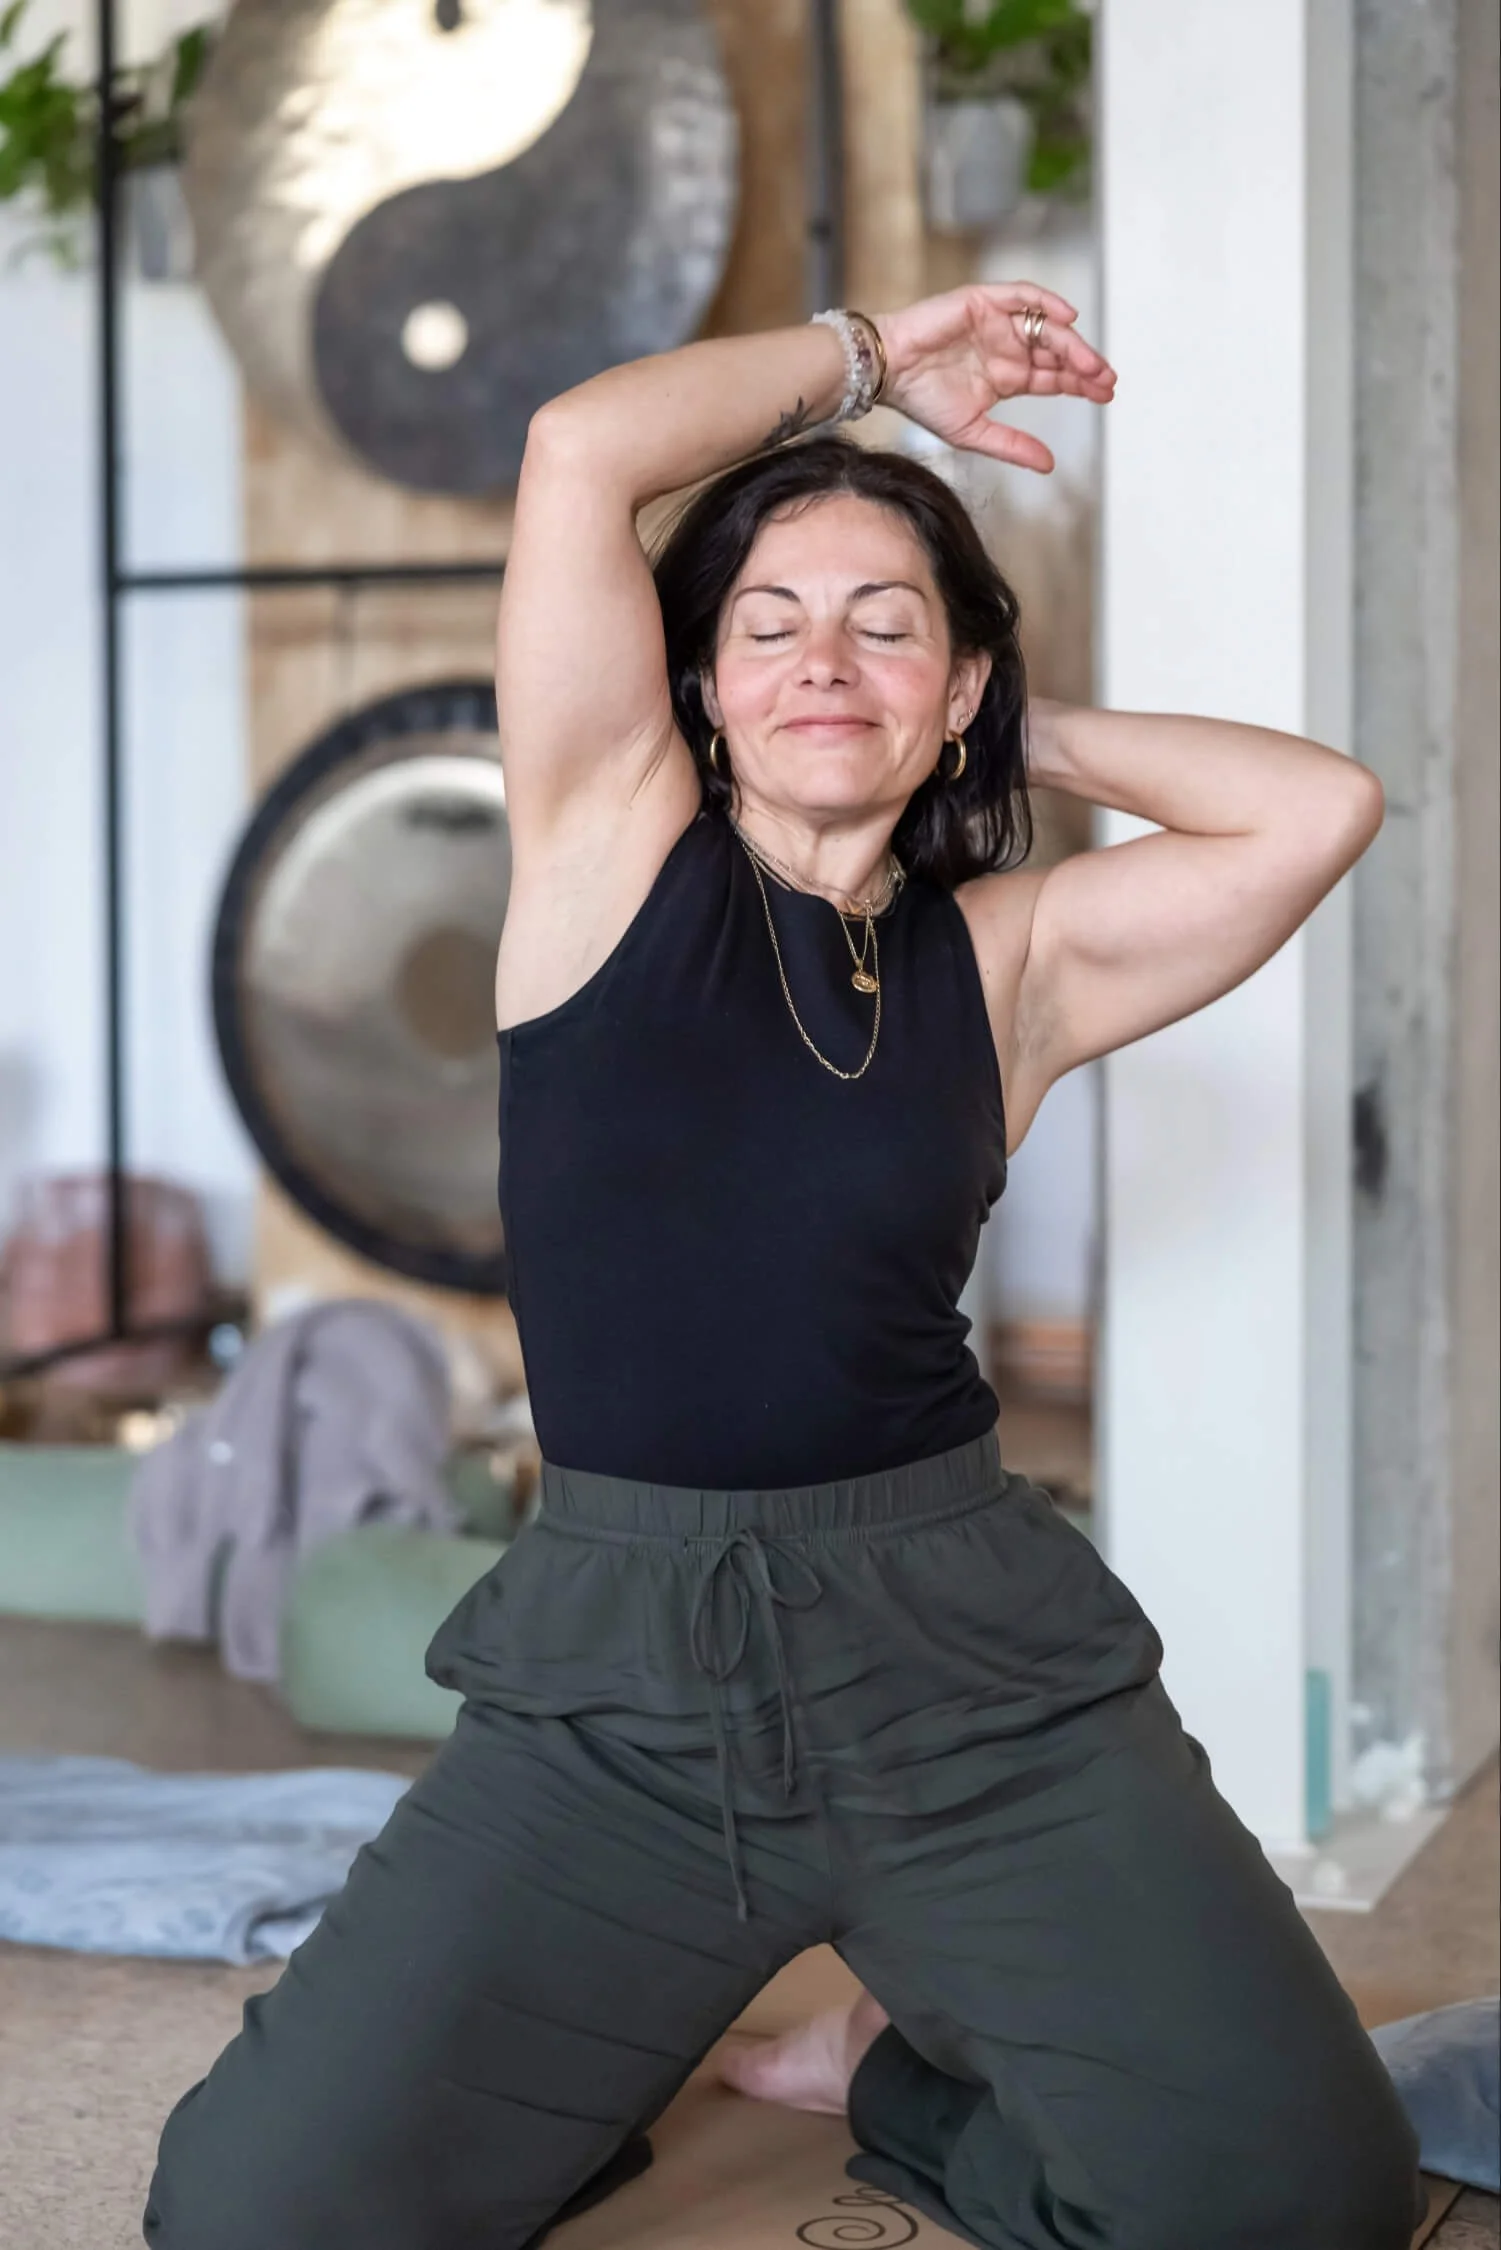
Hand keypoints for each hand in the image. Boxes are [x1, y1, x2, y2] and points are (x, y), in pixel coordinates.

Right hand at [874, 284, 1114, 472]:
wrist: (888, 373)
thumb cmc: (921, 401)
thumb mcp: (974, 432)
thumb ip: (1012, 446)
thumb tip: (1049, 464)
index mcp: (1005, 377)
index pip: (1052, 378)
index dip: (1079, 384)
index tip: (1105, 395)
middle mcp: (1005, 348)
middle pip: (1056, 353)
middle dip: (1084, 365)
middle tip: (1107, 380)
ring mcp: (997, 323)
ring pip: (1046, 328)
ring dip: (1071, 343)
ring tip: (1091, 362)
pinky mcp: (984, 302)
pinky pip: (1023, 296)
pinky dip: (1046, 303)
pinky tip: (1068, 319)